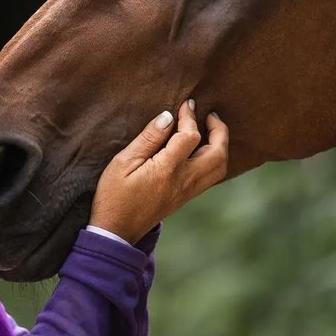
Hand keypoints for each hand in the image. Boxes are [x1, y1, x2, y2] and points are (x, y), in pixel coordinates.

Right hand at [89, 100, 228, 243]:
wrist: (116, 231)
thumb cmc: (114, 195)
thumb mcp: (123, 162)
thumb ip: (148, 138)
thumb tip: (168, 117)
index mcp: (168, 169)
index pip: (191, 136)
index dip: (190, 116)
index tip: (186, 103)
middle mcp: (184, 181)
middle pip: (218, 153)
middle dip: (220, 130)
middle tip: (211, 115)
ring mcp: (188, 192)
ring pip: (219, 167)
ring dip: (221, 145)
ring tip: (211, 130)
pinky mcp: (186, 198)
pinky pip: (211, 177)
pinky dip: (215, 159)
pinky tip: (202, 150)